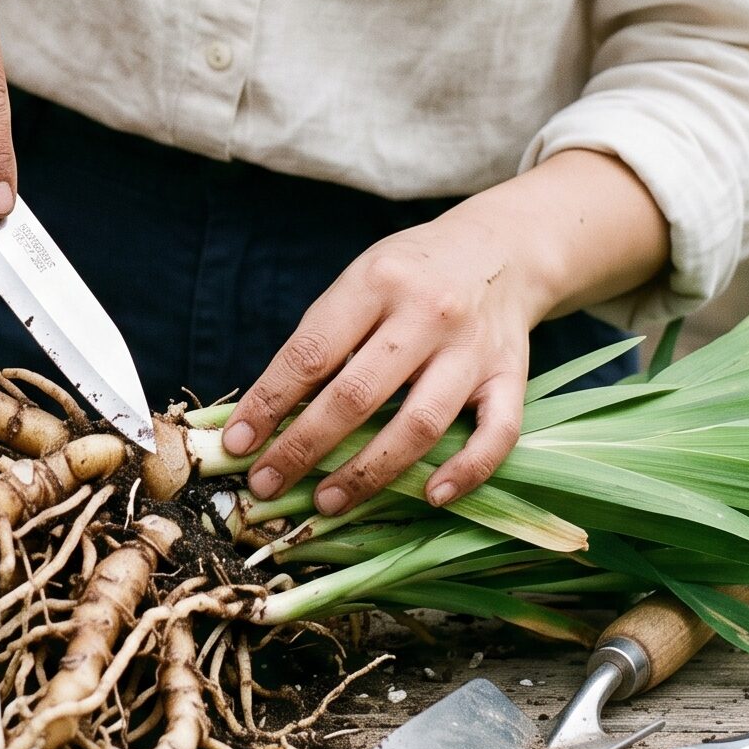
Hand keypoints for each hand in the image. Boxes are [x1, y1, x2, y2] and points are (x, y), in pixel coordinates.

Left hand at [219, 152, 668, 515]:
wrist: (500, 247)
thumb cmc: (410, 273)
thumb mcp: (360, 280)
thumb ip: (322, 338)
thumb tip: (267, 412)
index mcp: (376, 281)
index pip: (311, 352)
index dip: (269, 402)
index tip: (237, 442)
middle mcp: (427, 313)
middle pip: (357, 395)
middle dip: (304, 447)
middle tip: (266, 482)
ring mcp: (473, 348)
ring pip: (419, 424)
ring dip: (368, 472)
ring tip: (326, 501)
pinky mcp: (511, 375)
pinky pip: (495, 434)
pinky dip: (464, 471)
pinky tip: (430, 496)